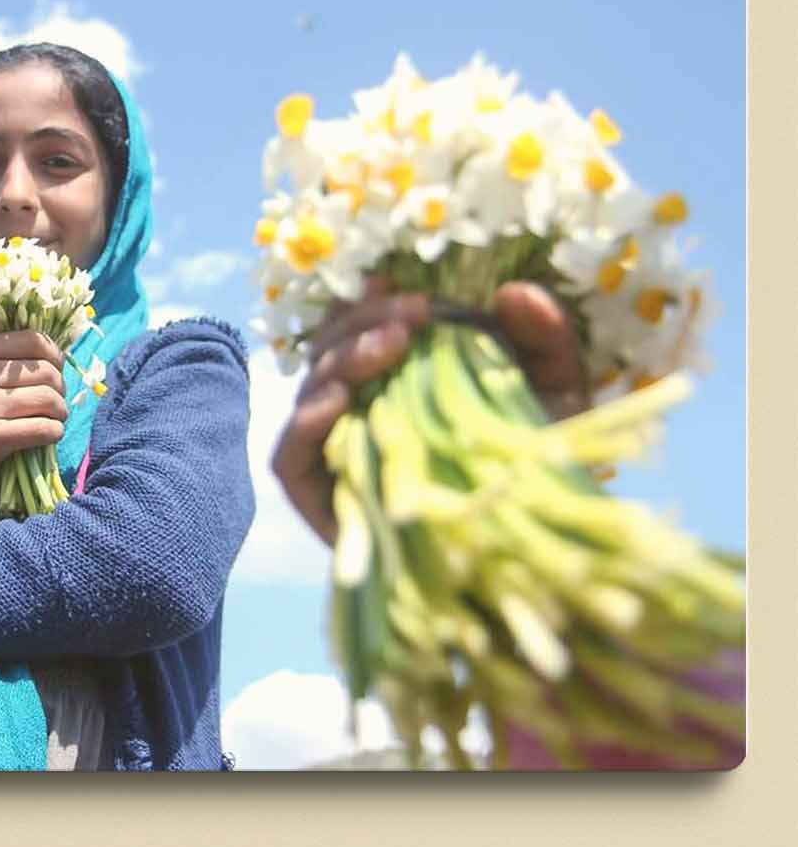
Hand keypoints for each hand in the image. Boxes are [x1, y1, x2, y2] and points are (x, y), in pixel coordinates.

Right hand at [0, 330, 67, 512]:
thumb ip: (6, 359)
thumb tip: (58, 353)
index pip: (33, 339)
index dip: (55, 356)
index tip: (55, 372)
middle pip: (46, 372)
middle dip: (60, 389)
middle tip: (54, 402)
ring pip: (48, 399)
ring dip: (60, 412)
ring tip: (54, 418)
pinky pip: (42, 428)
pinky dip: (54, 432)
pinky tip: (49, 434)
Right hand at [271, 277, 588, 546]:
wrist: (536, 563)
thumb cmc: (538, 472)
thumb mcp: (555, 395)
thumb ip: (545, 339)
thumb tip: (515, 292)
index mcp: (401, 377)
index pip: (360, 328)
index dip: (366, 301)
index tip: (398, 283)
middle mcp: (361, 410)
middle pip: (330, 350)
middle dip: (363, 323)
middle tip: (412, 315)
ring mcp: (335, 454)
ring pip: (311, 390)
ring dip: (343, 359)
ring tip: (391, 345)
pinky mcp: (319, 501)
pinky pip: (290, 456)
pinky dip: (304, 424)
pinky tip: (337, 402)